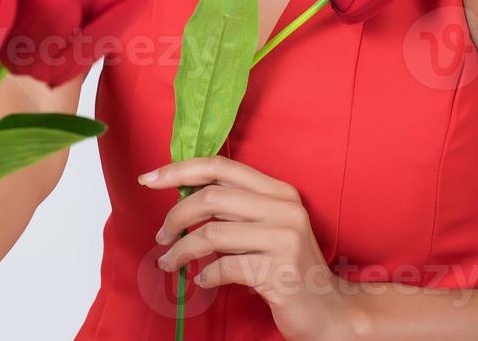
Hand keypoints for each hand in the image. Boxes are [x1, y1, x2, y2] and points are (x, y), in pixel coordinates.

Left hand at [142, 157, 363, 340]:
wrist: (329, 310)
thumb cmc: (288, 267)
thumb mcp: (266, 228)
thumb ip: (234, 209)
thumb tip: (182, 198)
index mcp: (279, 191)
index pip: (220, 167)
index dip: (180, 170)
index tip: (148, 179)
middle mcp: (284, 208)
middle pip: (211, 198)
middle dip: (175, 217)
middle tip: (161, 236)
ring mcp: (284, 238)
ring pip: (212, 234)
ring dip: (182, 251)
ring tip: (169, 262)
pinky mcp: (280, 270)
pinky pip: (225, 267)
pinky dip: (206, 275)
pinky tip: (203, 281)